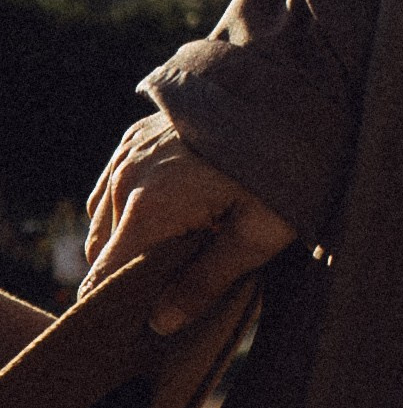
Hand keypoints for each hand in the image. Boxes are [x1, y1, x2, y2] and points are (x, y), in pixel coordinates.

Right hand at [84, 113, 295, 334]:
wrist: (294, 84)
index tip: (149, 323)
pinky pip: (112, 190)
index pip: (102, 281)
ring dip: (130, 241)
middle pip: (102, 255)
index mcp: (147, 206)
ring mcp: (128, 152)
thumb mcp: (260, 233)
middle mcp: (126, 178)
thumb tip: (160, 323)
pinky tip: (172, 214)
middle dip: (129, 276)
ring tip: (182, 247)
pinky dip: (129, 210)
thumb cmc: (287, 161)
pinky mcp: (138, 136)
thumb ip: (206, 282)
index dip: (120, 310)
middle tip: (177, 286)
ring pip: (103, 223)